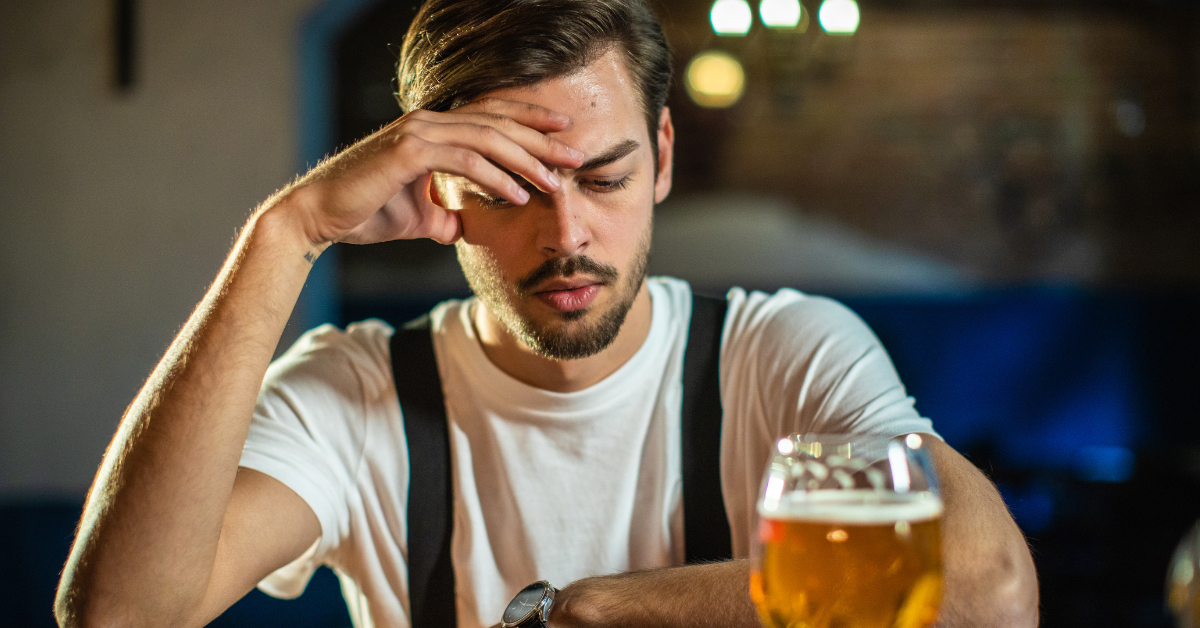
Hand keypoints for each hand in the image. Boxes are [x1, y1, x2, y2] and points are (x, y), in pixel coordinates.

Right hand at [273, 98, 584, 246]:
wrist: (318, 218)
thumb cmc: (364, 213)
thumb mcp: (419, 218)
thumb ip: (444, 217)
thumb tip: (463, 229)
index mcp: (434, 130)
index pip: (492, 118)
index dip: (531, 122)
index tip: (566, 136)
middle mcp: (428, 123)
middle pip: (498, 123)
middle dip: (542, 138)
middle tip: (578, 154)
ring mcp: (417, 134)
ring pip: (486, 138)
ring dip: (525, 159)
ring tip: (555, 181)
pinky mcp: (407, 152)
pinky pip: (463, 159)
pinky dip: (494, 175)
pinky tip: (518, 193)